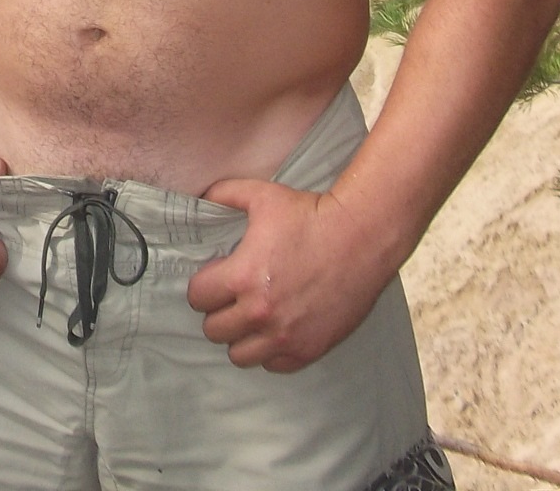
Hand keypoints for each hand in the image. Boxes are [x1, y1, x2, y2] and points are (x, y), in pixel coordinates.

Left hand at [184, 179, 392, 371]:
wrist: (361, 237)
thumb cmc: (310, 215)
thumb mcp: (261, 195)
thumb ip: (223, 194)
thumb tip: (200, 198)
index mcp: (242, 278)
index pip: (197, 297)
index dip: (204, 286)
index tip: (217, 277)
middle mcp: (261, 313)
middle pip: (214, 330)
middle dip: (218, 311)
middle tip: (233, 297)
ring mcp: (286, 336)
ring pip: (239, 355)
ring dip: (241, 337)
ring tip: (252, 317)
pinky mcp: (310, 348)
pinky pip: (274, 365)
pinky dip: (270, 351)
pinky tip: (276, 330)